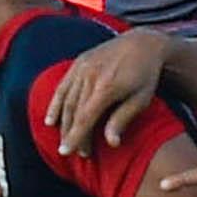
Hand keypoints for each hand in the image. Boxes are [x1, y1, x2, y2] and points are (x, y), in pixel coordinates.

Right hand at [50, 27, 171, 156]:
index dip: (74, 136)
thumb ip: (122, 120)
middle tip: (78, 152)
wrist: (143, 43)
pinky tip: (50, 120)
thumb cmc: (145, 75)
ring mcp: (83, 67)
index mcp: (107, 86)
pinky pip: (63, 86)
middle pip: (74, 111)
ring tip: (66, 141)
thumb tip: (111, 144)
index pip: (85, 118)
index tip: (66, 152)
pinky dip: (55, 104)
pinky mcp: (79, 62)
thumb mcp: (140, 99)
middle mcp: (90, 76)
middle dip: (72, 134)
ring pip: (66, 100)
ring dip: (64, 123)